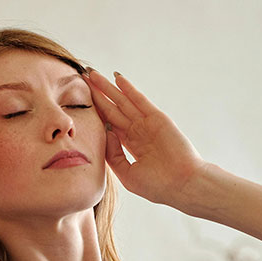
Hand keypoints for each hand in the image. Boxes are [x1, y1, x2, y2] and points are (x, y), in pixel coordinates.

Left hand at [84, 69, 207, 208]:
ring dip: (108, 88)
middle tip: (82, 79)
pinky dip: (128, 89)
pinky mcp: (157, 118)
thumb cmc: (158, 186)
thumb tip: (105, 131)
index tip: (79, 101)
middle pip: (113, 109)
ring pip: (123, 101)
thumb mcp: (127, 174)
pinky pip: (140, 100)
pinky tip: (117, 78)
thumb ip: (113, 155)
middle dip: (98, 95)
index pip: (109, 124)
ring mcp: (147, 124)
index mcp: (131, 146)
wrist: (182, 185)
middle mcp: (138, 132)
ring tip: (92, 74)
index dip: (95, 112)